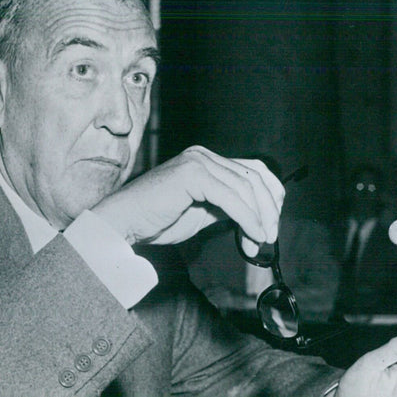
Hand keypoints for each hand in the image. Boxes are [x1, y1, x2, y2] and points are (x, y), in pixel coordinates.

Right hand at [92, 146, 284, 247]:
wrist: (123, 224)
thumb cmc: (155, 221)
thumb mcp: (202, 213)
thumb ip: (226, 208)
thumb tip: (257, 218)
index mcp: (205, 159)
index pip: (252, 169)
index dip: (270, 195)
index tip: (272, 223)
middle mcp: (202, 155)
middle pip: (253, 176)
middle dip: (268, 209)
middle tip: (271, 237)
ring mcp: (197, 161)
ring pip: (245, 187)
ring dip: (259, 218)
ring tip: (261, 241)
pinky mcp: (192, 174)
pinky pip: (230, 198)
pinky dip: (247, 219)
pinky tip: (253, 235)